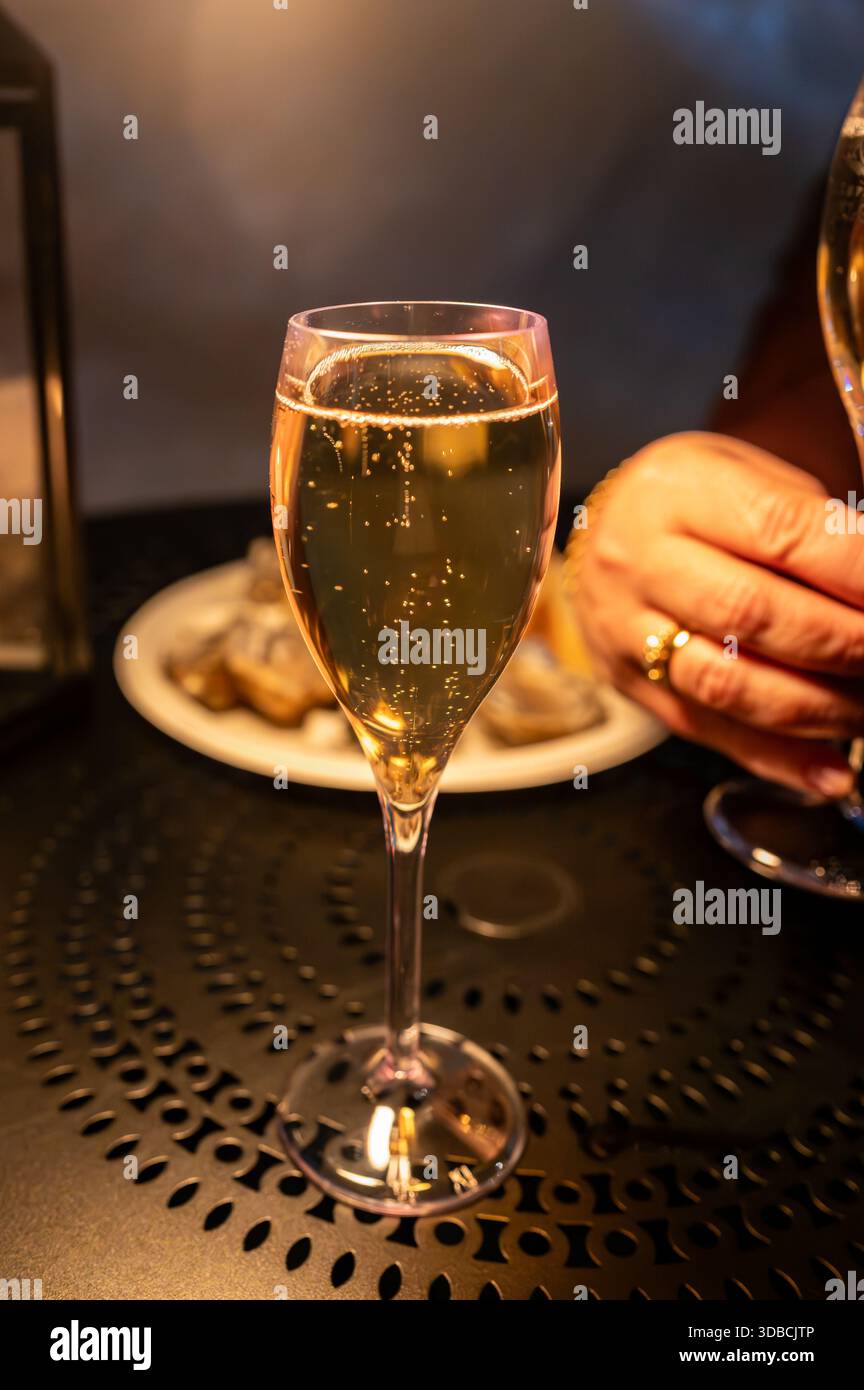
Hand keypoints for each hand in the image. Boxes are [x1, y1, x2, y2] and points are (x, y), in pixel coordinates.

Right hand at [575, 431, 863, 796]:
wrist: (605, 535)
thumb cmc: (697, 503)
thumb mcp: (751, 477)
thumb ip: (816, 529)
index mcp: (678, 490)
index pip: (779, 532)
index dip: (853, 570)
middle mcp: (640, 559)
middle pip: (749, 613)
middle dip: (843, 643)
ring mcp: (627, 629)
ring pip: (727, 683)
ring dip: (817, 709)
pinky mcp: (631, 685)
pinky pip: (708, 731)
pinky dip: (778, 759)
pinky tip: (832, 772)